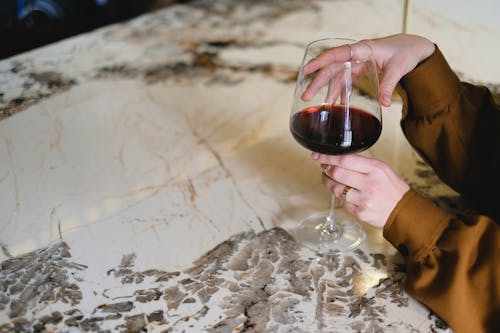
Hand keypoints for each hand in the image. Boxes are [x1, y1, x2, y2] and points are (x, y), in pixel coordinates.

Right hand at [302, 34, 434, 106]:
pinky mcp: (360, 69)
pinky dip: (342, 92)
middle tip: (306, 96)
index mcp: (363, 49)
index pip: (337, 54)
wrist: (413, 48)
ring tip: (320, 105)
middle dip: (318, 82)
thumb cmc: (406, 52)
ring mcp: (357, 62)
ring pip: (337, 76)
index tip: (307, 69)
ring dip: (328, 90)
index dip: (321, 61)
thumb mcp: (398, 69)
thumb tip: (384, 103)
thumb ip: (389, 86)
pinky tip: (339, 104)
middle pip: (332, 68)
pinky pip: (347, 80)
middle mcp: (357, 55)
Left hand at [312, 152, 409, 227]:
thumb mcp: (382, 169)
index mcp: (375, 169)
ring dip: (329, 183)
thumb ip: (361, 164)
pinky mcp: (360, 212)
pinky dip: (340, 196)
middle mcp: (369, 183)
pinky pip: (341, 202)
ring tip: (330, 180)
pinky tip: (344, 193)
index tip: (318, 156)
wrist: (404, 211)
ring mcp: (364, 199)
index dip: (327, 157)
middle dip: (325, 169)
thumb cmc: (392, 188)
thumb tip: (338, 159)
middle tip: (324, 168)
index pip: (345, 159)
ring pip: (336, 189)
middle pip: (336, 173)